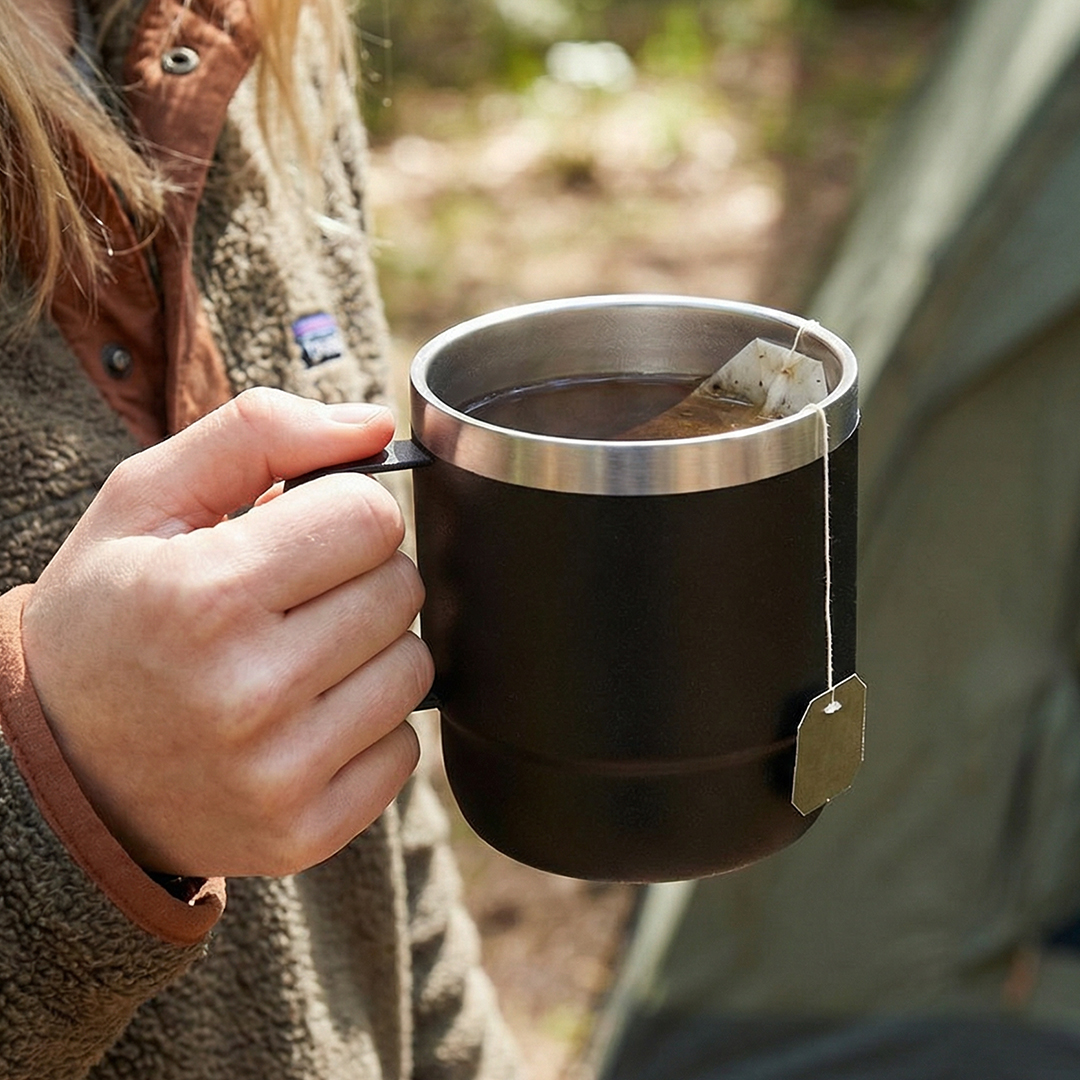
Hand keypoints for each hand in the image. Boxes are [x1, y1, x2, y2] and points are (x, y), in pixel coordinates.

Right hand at [22, 388, 431, 877]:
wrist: (61, 769)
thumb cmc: (110, 619)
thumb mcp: (142, 503)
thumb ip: (256, 434)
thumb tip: (375, 424)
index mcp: (204, 597)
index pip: (371, 517)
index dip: (342, 511)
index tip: (300, 532)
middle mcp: (246, 693)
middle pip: (401, 589)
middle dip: (358, 575)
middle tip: (295, 596)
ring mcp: (279, 775)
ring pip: (415, 667)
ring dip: (370, 648)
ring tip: (298, 654)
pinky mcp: (306, 832)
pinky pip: (406, 750)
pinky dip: (369, 725)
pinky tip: (306, 718)